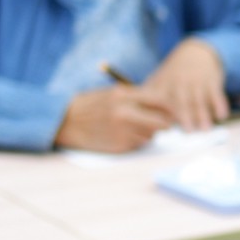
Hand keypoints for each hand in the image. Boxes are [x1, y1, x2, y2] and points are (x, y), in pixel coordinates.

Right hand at [55, 87, 172, 151]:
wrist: (65, 122)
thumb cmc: (92, 106)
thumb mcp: (113, 94)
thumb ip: (138, 98)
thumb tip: (166, 107)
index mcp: (124, 96)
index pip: (161, 101)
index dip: (171, 108)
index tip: (174, 112)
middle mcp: (125, 113)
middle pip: (162, 122)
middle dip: (166, 124)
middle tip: (166, 125)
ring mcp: (122, 131)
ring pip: (152, 135)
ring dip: (148, 133)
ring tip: (132, 127)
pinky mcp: (120, 145)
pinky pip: (139, 144)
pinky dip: (136, 141)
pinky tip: (121, 135)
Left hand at [143, 39, 227, 130]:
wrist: (196, 53)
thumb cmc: (174, 74)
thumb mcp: (159, 80)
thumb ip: (147, 97)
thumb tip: (132, 117)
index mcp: (164, 84)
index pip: (160, 100)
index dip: (161, 113)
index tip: (161, 128)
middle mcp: (179, 82)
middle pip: (181, 101)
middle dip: (185, 115)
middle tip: (187, 132)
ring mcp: (196, 81)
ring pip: (199, 99)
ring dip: (203, 114)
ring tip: (205, 129)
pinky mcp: (212, 81)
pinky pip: (216, 94)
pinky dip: (219, 104)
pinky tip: (221, 116)